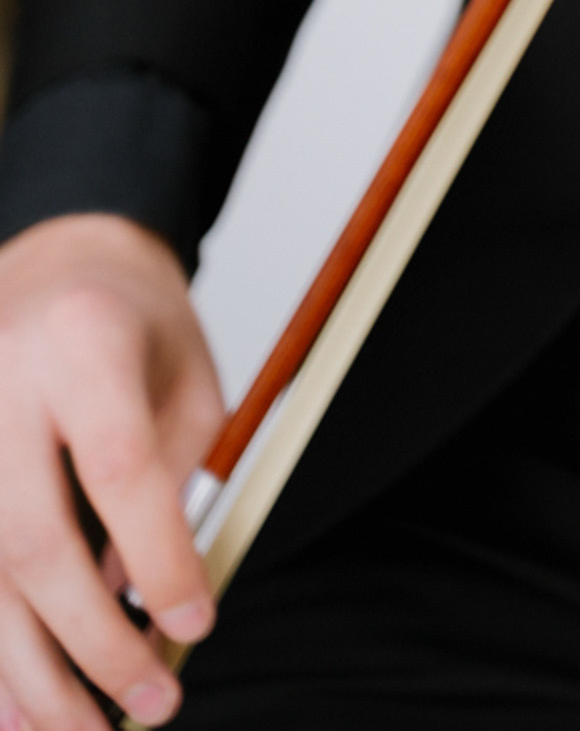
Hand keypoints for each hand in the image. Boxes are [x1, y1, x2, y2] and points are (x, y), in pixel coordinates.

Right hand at [0, 216, 220, 728]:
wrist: (59, 259)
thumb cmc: (135, 322)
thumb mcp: (186, 378)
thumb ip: (169, 483)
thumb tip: (133, 602)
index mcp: (84, 338)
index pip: (118, 468)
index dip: (159, 559)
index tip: (195, 624)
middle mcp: (0, 381)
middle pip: (32, 540)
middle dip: (90, 641)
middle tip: (150, 703)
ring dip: (27, 673)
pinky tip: (15, 710)